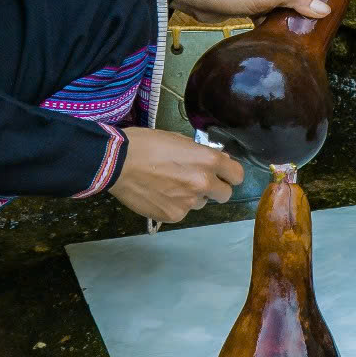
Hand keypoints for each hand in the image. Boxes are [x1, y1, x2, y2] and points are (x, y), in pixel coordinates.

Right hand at [107, 127, 241, 221]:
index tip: (223, 174)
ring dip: (192, 196)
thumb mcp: (180, 140)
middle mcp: (203, 183)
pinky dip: (175, 205)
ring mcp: (189, 202)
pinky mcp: (173, 216)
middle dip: (215, 189)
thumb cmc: (148, 144)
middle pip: (225, 194)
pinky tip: (159, 194)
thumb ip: (202, 154)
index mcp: (208, 161)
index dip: (230, 174)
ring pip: (201, 203)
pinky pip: (182, 211)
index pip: (237, 175)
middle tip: (199, 181)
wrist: (118, 163)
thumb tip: (218, 161)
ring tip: (170, 185)